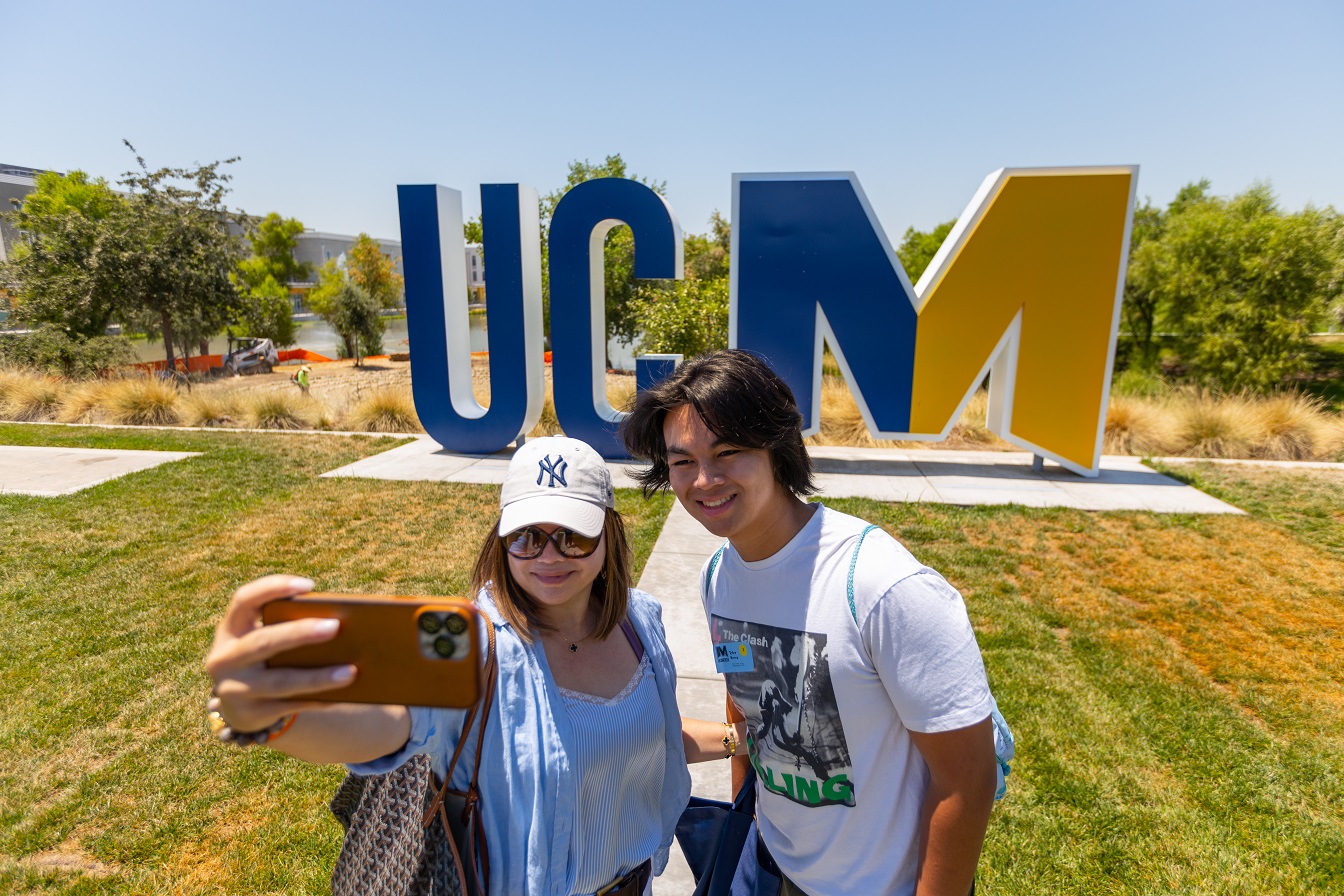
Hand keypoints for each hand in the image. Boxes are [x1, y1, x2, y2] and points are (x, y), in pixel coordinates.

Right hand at [204, 575, 355, 733]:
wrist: (239, 707)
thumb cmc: (264, 658)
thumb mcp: (261, 638)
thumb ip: (286, 626)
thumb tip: (341, 622)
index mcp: (230, 629)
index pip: (244, 600)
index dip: (272, 588)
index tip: (309, 585)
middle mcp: (225, 658)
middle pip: (262, 642)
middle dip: (299, 633)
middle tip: (335, 627)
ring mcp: (233, 689)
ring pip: (279, 682)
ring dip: (317, 677)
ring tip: (351, 671)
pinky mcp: (249, 714)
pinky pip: (290, 706)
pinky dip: (318, 700)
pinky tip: (343, 695)